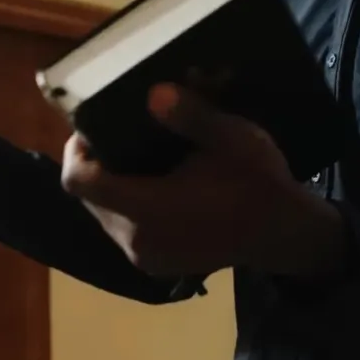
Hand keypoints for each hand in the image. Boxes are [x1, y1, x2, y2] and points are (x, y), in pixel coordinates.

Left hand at [61, 84, 347, 278]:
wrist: (283, 234)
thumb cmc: (258, 184)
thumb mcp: (233, 139)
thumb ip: (192, 116)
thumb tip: (155, 94)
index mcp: (148, 210)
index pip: (80, 181)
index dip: (77, 151)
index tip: (91, 126)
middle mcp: (136, 240)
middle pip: (89, 197)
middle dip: (96, 165)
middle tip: (115, 134)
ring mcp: (144, 258)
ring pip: (103, 215)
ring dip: (111, 186)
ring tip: (133, 157)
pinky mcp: (154, 265)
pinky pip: (123, 231)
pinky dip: (127, 206)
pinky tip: (150, 184)